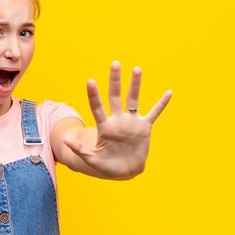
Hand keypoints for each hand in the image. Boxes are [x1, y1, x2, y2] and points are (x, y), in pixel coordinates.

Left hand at [63, 61, 172, 178]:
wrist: (124, 171)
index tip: (90, 81)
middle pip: (115, 96)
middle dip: (114, 80)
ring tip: (137, 69)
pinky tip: (169, 93)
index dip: (93, 95)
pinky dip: (161, 104)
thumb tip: (66, 140)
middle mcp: (117, 120)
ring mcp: (131, 122)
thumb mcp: (92, 160)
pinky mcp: (144, 127)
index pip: (97, 107)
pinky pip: (154, 113)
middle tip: (114, 63)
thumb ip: (80, 150)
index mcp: (104, 127)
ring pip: (133, 99)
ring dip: (135, 85)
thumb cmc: (106, 166)